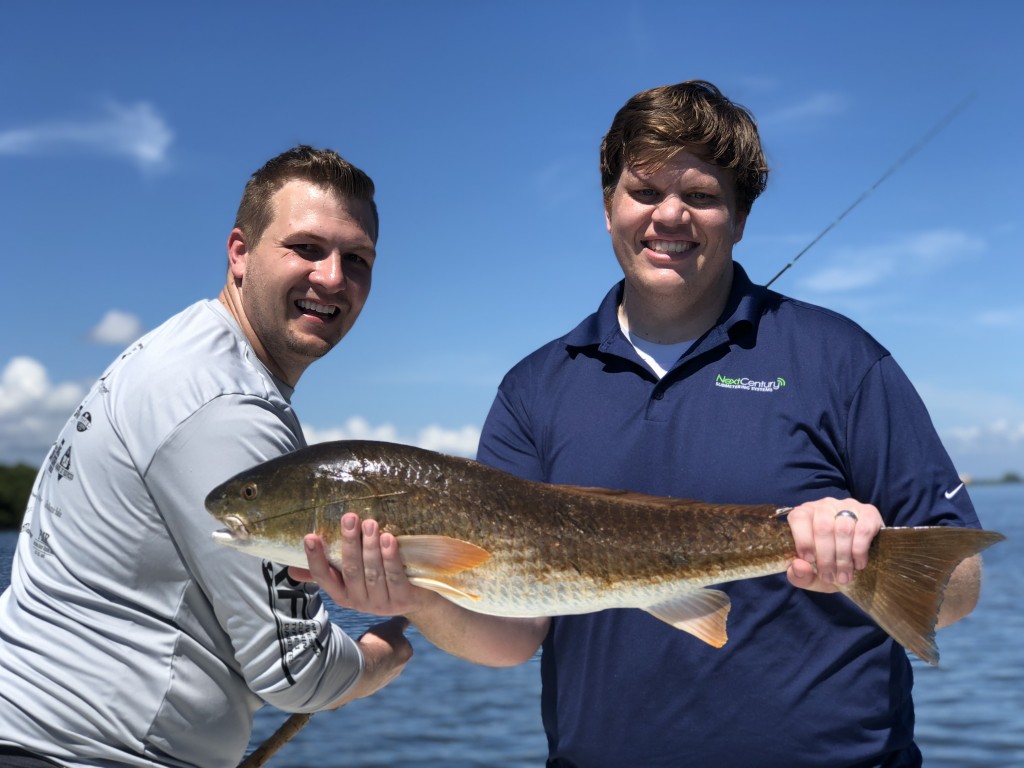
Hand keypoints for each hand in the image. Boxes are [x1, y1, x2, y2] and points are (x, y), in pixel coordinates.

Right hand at [288, 512, 434, 616]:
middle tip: (349, 518)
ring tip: (370, 523)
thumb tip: (292, 568)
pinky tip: (388, 539)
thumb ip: (327, 572)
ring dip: (370, 547)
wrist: (416, 601)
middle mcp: (359, 602)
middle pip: (351, 570)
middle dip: (349, 543)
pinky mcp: (402, 600)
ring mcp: (381, 603)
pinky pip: (394, 577)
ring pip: (372, 573)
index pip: (323, 577)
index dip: (315, 558)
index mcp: (342, 595)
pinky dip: (390, 558)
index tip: (310, 536)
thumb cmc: (380, 582)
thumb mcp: (353, 579)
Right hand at [330, 616, 413, 707]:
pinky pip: (365, 675)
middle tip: (368, 641)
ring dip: (369, 658)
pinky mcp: (370, 688)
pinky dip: (360, 669)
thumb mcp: (391, 626)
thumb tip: (407, 615)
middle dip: (378, 647)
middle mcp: (398, 668)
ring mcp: (384, 680)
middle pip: (387, 653)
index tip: (379, 633)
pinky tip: (354, 663)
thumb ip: (399, 622)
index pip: (399, 640)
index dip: (387, 634)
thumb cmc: (379, 644)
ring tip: (360, 651)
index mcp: (406, 653)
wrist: (363, 668)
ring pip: (376, 664)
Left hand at [785, 497, 882, 590]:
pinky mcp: (869, 513)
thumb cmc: (829, 566)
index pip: (799, 517)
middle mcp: (825, 505)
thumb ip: (799, 575)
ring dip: (843, 558)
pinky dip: (859, 551)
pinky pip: (863, 530)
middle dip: (825, 557)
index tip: (810, 561)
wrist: (858, 569)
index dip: (803, 540)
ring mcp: (848, 506)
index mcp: (805, 514)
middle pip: (823, 527)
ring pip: (843, 529)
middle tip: (829, 576)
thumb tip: (798, 566)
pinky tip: (858, 564)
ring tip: (843, 576)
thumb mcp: (810, 575)